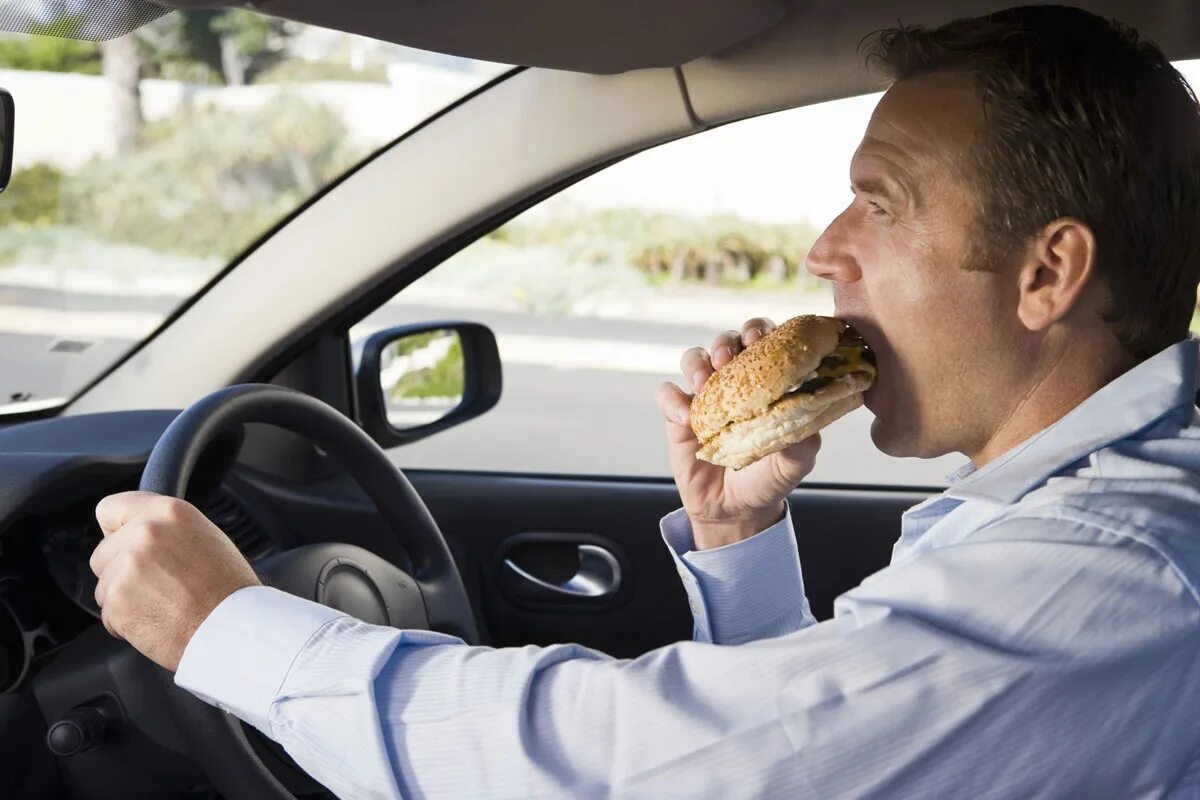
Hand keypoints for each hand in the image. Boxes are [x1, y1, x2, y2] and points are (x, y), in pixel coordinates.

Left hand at [89, 491, 260, 671]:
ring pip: (104, 584)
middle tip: (156, 584)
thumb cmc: (228, 589)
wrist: (232, 628)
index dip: (116, 530)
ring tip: (162, 605)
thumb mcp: (205, 537)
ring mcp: (127, 566)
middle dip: (120, 570)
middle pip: (103, 551)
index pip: (110, 508)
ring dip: (124, 598)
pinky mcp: (117, 600)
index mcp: (168, 511)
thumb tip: (138, 532)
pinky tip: (157, 620)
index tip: (124, 542)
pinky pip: (107, 614)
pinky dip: (125, 623)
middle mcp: (145, 533)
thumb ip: (166, 530)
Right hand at [656, 318, 820, 549]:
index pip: (764, 342)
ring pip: (694, 359)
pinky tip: (686, 419)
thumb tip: (809, 421)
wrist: (734, 510)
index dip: (761, 331)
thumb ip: (803, 442)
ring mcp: (704, 395)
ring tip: (704, 383)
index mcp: (766, 381)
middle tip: (728, 358)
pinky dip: (673, 401)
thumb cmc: (768, 478)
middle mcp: (734, 381)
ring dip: (698, 364)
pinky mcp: (677, 415)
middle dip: (727, 342)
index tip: (760, 338)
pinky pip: (667, 393)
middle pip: (727, 341)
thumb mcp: (794, 464)